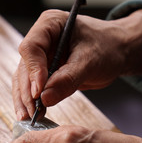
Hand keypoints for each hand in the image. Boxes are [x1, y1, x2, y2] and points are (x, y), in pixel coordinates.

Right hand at [13, 9, 141, 119]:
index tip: (39, 92)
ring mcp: (40, 56)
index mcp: (50, 25)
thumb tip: (45, 98)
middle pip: (24, 66)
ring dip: (25, 99)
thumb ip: (68, 79)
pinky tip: (31, 115)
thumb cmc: (107, 47)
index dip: (33, 71)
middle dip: (28, 91)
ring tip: (28, 117)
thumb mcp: (91, 61)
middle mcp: (40, 39)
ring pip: (24, 79)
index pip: (32, 47)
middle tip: (33, 111)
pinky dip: (31, 102)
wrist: (118, 51)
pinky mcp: (43, 72)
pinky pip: (32, 88)